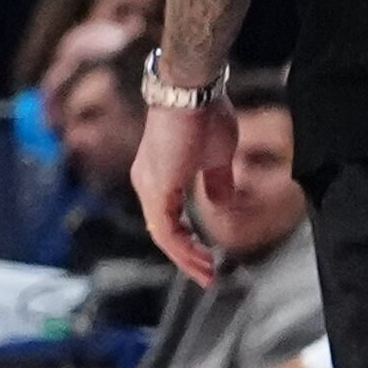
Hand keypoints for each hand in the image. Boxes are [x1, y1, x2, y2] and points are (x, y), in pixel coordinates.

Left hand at [131, 93, 242, 290]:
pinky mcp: (156, 187)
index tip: (209, 260)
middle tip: (209, 277)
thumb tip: (220, 206)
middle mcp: (146, 183)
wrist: (193, 91)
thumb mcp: (217, 157)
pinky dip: (183, 247)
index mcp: (158, 177)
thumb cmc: (205, 115)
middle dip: (187, 258)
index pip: (168, 220)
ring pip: (163, 235)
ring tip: (208, 274)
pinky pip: (166, 228)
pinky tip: (202, 258)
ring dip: (186, 258)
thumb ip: (217, 183)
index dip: (188, 243)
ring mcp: (148, 185)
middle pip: (163, 233)